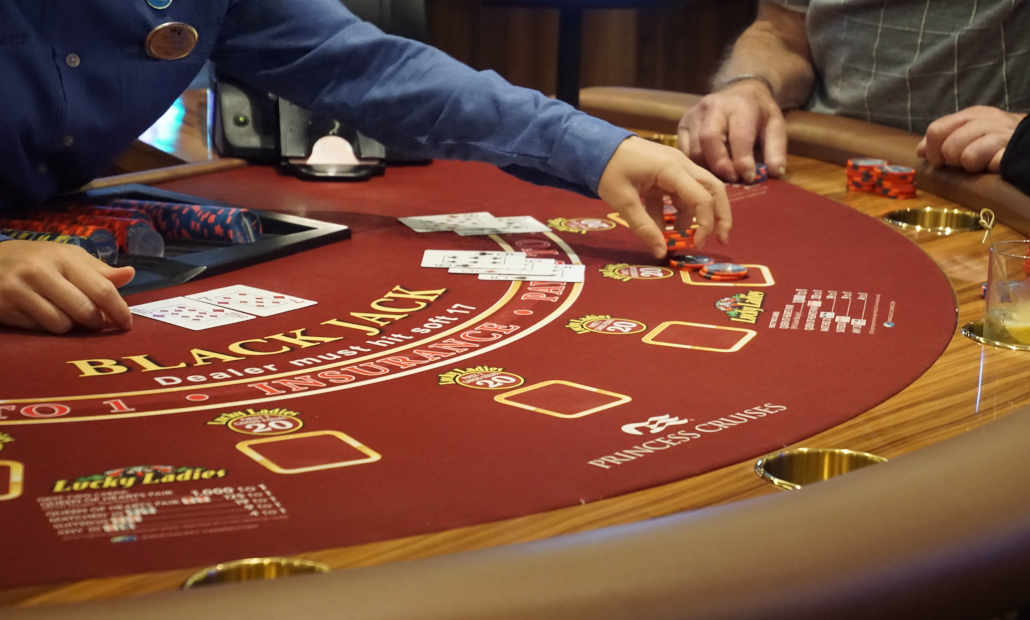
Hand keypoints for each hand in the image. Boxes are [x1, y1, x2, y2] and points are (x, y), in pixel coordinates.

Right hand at [0, 240, 134, 333]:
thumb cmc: (35, 260)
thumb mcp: (66, 257)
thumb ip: (98, 270)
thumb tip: (129, 274)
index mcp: (63, 257)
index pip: (102, 289)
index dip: (119, 310)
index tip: (126, 323)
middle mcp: (40, 271)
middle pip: (85, 311)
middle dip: (96, 322)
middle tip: (96, 322)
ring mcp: (19, 290)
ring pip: (62, 325)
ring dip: (70, 326)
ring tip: (66, 314)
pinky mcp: (5, 307)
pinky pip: (39, 329)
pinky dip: (47, 327)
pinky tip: (44, 315)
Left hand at [598, 136, 730, 257]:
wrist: (595, 146)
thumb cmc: (608, 169)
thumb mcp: (623, 201)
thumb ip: (644, 227)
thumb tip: (661, 253)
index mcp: (672, 169)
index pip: (702, 198)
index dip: (705, 223)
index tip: (698, 244)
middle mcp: (681, 164)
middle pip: (714, 189)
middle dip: (720, 216)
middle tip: (721, 240)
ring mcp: (676, 166)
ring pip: (700, 190)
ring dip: (696, 214)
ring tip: (681, 235)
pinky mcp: (668, 171)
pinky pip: (681, 191)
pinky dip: (677, 209)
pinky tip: (663, 225)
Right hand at [677, 80, 787, 182]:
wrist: (739, 91)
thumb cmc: (758, 113)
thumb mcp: (775, 125)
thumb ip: (776, 150)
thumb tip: (775, 173)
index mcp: (739, 105)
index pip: (739, 135)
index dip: (743, 160)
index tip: (749, 178)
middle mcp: (713, 106)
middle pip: (709, 140)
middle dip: (720, 165)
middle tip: (732, 180)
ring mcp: (694, 115)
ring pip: (694, 149)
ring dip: (707, 168)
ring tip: (722, 178)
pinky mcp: (682, 124)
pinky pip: (684, 152)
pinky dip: (695, 165)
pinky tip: (709, 170)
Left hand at [917, 106, 1026, 172]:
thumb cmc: (998, 139)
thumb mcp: (970, 131)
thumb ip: (944, 138)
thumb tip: (920, 151)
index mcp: (973, 114)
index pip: (936, 130)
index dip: (932, 150)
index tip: (939, 160)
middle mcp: (988, 121)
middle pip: (949, 147)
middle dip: (952, 161)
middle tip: (965, 161)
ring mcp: (1004, 136)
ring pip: (968, 158)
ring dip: (973, 166)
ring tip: (983, 162)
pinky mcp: (1015, 152)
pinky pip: (994, 164)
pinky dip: (992, 168)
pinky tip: (996, 164)